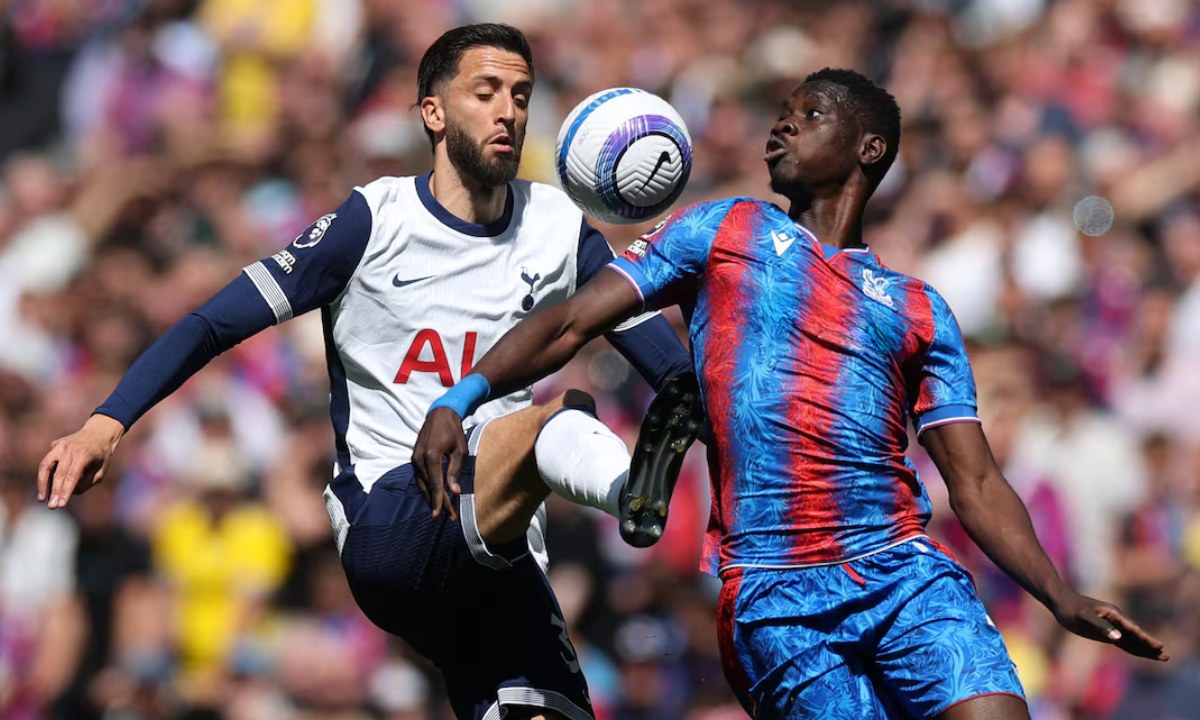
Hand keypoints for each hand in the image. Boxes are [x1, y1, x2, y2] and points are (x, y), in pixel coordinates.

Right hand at [37, 414, 125, 508]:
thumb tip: (69, 492)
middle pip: (59, 473)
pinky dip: (44, 474)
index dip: (65, 492)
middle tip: (52, 507)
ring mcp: (61, 445)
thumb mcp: (101, 471)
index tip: (61, 505)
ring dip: (42, 483)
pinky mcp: (55, 444)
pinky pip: (48, 461)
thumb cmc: (102, 456)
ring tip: (42, 498)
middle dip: (54, 492)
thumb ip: (86, 483)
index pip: (72, 476)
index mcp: (84, 454)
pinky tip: (46, 487)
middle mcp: (70, 449)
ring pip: (45, 465)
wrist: (100, 432)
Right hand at [412, 407, 465, 519]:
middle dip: (437, 503)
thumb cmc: (454, 431)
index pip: (435, 484)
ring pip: (421, 484)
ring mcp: (414, 458)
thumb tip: (454, 492)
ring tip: (441, 511)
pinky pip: (419, 478)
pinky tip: (433, 497)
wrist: (440, 414)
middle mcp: (419, 459)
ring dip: (430, 498)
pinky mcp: (414, 458)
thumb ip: (455, 471)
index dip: (438, 501)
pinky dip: (426, 489)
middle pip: (427, 487)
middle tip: (447, 517)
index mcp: (431, 456)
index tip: (441, 515)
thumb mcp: (460, 450)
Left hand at [1050, 589, 1168, 660]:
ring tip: (1161, 656)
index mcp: (1113, 614)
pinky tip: (1142, 653)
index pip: (1132, 629)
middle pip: (1136, 635)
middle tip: (1165, 655)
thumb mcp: (1083, 617)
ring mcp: (1112, 626)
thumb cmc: (1070, 608)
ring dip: (1145, 648)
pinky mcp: (1106, 631)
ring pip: (1132, 640)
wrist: (1060, 601)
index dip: (1145, 639)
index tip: (1157, 646)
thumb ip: (1101, 626)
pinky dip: (1134, 648)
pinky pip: (1123, 641)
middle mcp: (1116, 620)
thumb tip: (1118, 638)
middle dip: (1150, 645)